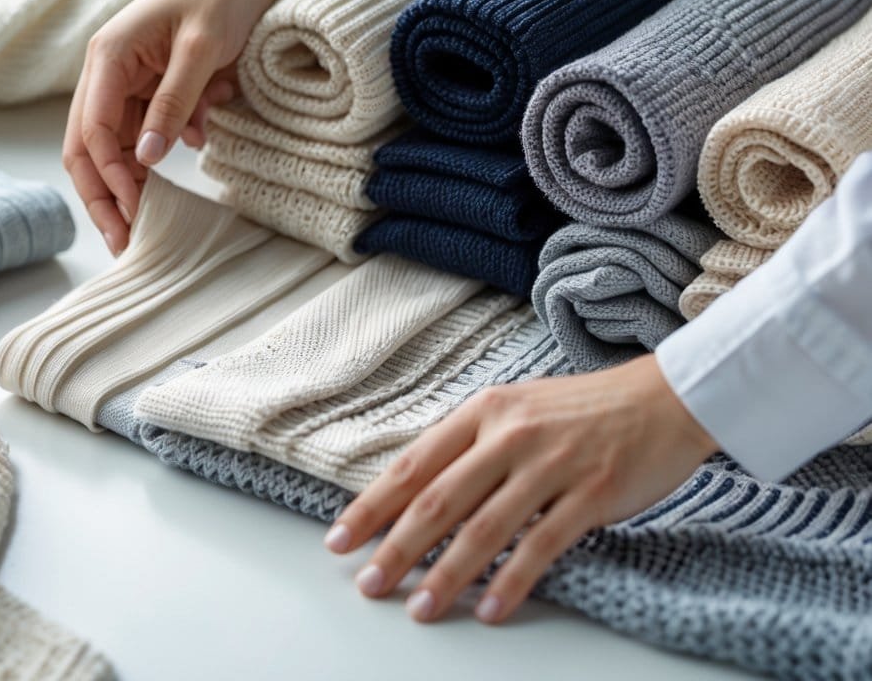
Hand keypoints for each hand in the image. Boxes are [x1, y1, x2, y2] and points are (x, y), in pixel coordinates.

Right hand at [62, 0, 269, 253]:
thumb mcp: (202, 50)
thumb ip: (173, 103)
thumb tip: (146, 160)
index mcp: (109, 56)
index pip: (90, 132)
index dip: (109, 178)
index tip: (134, 213)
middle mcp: (110, 70)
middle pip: (90, 147)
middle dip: (105, 195)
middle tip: (124, 242)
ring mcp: (131, 79)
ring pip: (120, 144)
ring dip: (140, 176)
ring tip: (155, 218)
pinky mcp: (156, 86)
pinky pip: (153, 129)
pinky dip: (173, 143)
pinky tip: (202, 139)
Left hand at [323, 354, 717, 624]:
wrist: (665, 397)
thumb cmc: (583, 409)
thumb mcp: (516, 408)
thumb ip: (469, 444)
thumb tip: (416, 491)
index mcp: (482, 411)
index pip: (413, 465)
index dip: (372, 506)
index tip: (340, 539)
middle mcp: (509, 434)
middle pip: (438, 500)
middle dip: (396, 548)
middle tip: (368, 584)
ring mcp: (550, 464)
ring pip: (483, 527)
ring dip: (446, 575)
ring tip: (420, 609)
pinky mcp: (591, 493)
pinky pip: (541, 545)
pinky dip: (510, 582)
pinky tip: (488, 609)